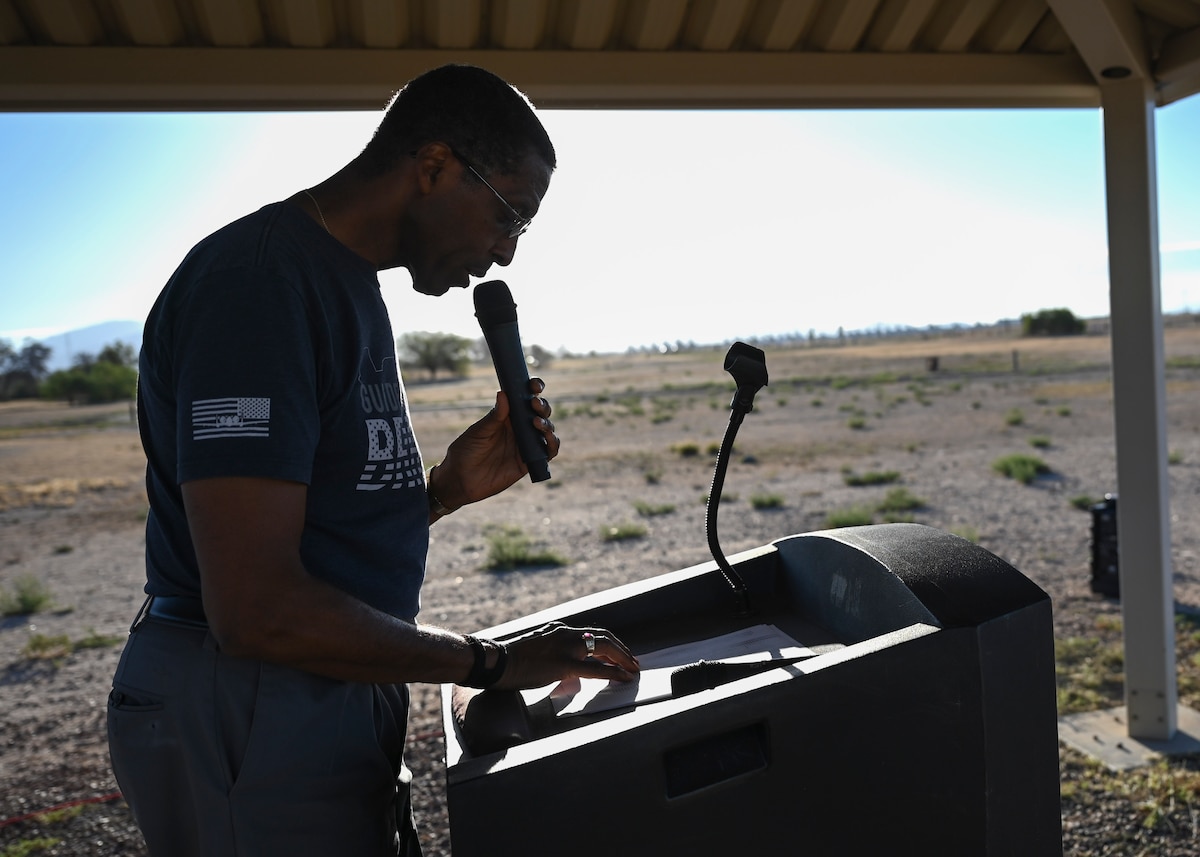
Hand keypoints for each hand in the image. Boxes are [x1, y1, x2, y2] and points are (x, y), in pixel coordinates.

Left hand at [432, 378, 559, 509]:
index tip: (534, 385)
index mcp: (507, 415)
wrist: (461, 480)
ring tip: (537, 423)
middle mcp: (519, 428)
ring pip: (547, 429)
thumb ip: (494, 416)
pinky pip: (549, 451)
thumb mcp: (478, 432)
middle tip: (533, 404)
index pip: (525, 397)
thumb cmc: (465, 451)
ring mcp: (526, 444)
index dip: (534, 389)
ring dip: (547, 424)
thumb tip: (504, 393)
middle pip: (540, 411)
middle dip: (542, 405)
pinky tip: (549, 440)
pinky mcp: (530, 461)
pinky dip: (553, 444)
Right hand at [492, 622, 639, 690]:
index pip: (591, 633)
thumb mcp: (538, 648)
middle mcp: (566, 634)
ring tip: (632, 669)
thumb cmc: (512, 660)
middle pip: (603, 637)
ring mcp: (566, 648)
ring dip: (622, 659)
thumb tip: (567, 665)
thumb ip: (554, 650)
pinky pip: (595, 669)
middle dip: (621, 650)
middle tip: (632, 662)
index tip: (619, 654)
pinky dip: (613, 673)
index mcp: (559, 629)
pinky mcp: (564, 664)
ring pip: (604, 648)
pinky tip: (622, 678)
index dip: (609, 643)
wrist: (497, 662)